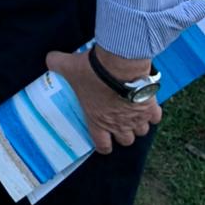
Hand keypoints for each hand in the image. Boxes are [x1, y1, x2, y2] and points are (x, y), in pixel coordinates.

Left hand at [46, 46, 161, 154]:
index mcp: (98, 120)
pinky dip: (152, 113)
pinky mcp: (151, 108)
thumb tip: (49, 59)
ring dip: (138, 125)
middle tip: (118, 121)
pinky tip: (147, 105)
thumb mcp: (68, 66)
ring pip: (142, 132)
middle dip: (123, 133)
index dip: (103, 145)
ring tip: (133, 113)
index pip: (102, 145)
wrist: (119, 65)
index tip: (104, 139)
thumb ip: (56, 64)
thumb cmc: (92, 71)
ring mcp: (137, 118)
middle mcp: (119, 124)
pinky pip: (155, 118)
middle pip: (126, 141)